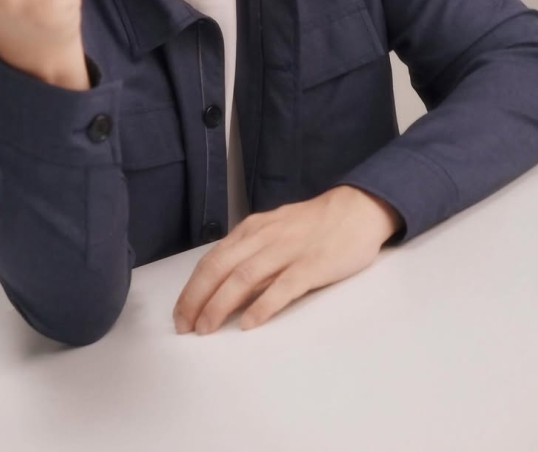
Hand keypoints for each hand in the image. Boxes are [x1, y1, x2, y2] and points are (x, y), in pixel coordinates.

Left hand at [172, 185, 402, 334]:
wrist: (357, 209)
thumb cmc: (314, 225)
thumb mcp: (274, 230)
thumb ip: (251, 253)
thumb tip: (223, 286)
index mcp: (253, 229)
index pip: (212, 259)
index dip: (191, 288)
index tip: (180, 313)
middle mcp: (264, 237)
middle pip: (220, 268)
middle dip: (196, 298)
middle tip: (185, 326)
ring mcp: (288, 250)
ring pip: (244, 277)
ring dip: (220, 304)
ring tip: (206, 328)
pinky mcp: (313, 265)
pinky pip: (283, 286)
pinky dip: (263, 305)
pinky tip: (249, 323)